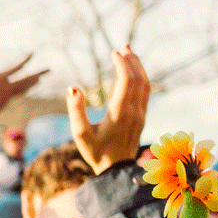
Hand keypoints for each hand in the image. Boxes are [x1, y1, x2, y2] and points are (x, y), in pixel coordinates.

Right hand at [0, 48, 47, 124]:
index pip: (16, 67)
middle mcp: (7, 87)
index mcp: (0, 79)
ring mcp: (7, 96)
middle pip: (26, 79)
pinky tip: (26, 90)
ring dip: (32, 83)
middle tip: (49, 70)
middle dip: (37, 73)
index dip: (24, 60)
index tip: (32, 54)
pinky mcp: (4, 103)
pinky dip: (24, 90)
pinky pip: (18, 94)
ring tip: (39, 80)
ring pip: (23, 88)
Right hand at [67, 44, 150, 174]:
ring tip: (129, 53)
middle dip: (132, 61)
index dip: (122, 64)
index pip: (126, 81)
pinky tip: (133, 72)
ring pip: (145, 84)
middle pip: (139, 79)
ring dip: (138, 67)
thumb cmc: (95, 152)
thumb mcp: (80, 134)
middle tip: (122, 47)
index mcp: (120, 113)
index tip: (114, 52)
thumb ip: (76, 110)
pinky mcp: (141, 117)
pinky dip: (141, 77)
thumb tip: (72, 88)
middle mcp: (134, 111)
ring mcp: (140, 114)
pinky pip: (145, 92)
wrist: (116, 170)